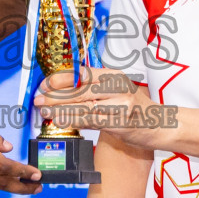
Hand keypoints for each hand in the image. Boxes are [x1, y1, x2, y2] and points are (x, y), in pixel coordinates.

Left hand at [35, 69, 176, 151]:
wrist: (160, 124)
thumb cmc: (134, 107)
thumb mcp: (116, 90)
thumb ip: (93, 88)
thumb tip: (61, 89)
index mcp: (114, 76)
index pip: (82, 74)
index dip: (61, 79)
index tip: (44, 84)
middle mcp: (118, 87)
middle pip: (80, 91)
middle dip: (56, 96)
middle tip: (38, 99)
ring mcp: (120, 106)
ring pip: (84, 107)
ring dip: (61, 110)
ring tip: (44, 112)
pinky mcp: (120, 123)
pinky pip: (91, 122)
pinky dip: (74, 121)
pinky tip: (60, 121)